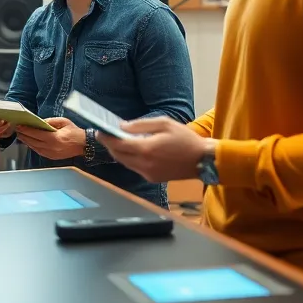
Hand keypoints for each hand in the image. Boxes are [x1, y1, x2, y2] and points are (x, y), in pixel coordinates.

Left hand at [15, 117, 85, 159]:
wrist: (83, 145)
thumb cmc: (74, 132)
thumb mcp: (63, 122)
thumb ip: (50, 121)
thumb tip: (39, 122)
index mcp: (54, 138)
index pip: (35, 134)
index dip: (26, 130)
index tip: (19, 126)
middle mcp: (51, 148)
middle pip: (32, 141)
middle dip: (23, 135)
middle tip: (17, 129)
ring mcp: (51, 154)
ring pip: (34, 147)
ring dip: (26, 141)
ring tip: (21, 135)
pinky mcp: (51, 157)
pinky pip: (39, 151)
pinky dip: (33, 146)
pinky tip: (29, 142)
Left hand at [95, 116, 209, 182]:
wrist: (203, 160)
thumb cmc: (185, 139)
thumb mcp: (164, 123)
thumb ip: (140, 125)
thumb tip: (122, 127)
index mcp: (146, 149)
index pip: (118, 145)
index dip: (106, 138)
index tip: (99, 132)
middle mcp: (144, 164)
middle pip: (118, 156)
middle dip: (110, 146)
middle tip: (105, 136)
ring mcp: (148, 174)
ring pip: (125, 163)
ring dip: (119, 153)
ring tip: (117, 142)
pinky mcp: (152, 178)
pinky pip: (135, 168)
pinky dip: (130, 159)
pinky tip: (133, 151)